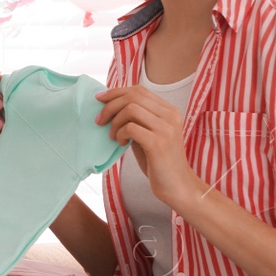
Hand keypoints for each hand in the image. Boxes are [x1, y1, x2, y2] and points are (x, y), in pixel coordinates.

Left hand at [95, 86, 200, 207]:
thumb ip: (136, 119)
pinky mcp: (158, 143)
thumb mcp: (147, 134)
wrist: (176, 185)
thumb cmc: (158, 161)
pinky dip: (120, 133)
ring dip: (114, 121)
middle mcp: (170, 116)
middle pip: (133, 96)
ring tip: (113, 136)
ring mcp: (166, 128)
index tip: (99, 99)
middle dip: (110, 105)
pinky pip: (130, 128)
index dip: (116, 92)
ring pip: (131, 109)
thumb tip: (108, 105)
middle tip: (99, 120)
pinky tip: (121, 144)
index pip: (139, 90)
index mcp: (169, 111)